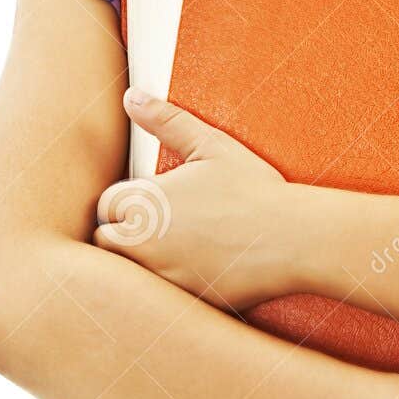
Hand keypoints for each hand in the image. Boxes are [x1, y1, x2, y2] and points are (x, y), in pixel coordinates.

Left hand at [93, 87, 297, 311]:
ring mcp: (160, 277)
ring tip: (172, 251)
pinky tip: (193, 272)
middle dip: (122, 235)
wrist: (294, 239)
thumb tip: (130, 96)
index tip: (149, 204)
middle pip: (106, 243)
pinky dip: (165, 288)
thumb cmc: (254, 189)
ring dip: (138, 263)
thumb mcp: (210, 145)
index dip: (123, 204)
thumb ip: (165, 120)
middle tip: (156, 229)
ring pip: (126, 274)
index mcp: (144, 202)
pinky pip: (156, 300)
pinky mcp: (181, 302)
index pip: (105, 206)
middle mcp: (143, 243)